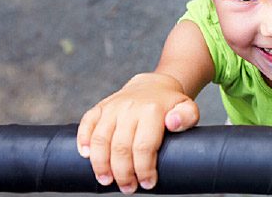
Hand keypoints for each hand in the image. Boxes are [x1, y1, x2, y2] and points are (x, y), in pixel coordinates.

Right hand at [76, 72, 198, 193]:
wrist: (153, 86)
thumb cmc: (170, 105)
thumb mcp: (188, 108)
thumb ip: (188, 116)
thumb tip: (173, 123)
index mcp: (152, 110)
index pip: (144, 146)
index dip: (144, 169)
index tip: (148, 183)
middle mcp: (130, 108)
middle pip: (121, 147)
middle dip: (123, 173)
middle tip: (128, 188)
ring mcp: (112, 107)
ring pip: (101, 139)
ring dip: (101, 164)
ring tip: (107, 180)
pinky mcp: (100, 107)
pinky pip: (86, 123)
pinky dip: (83, 141)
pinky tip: (86, 156)